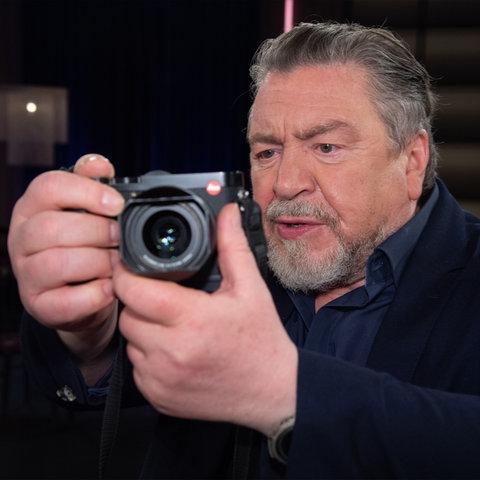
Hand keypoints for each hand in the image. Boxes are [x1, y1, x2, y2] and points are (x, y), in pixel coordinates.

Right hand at [8, 154, 124, 374]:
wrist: (81, 295)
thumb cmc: (85, 246)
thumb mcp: (86, 212)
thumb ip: (92, 186)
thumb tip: (100, 165)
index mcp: (33, 208)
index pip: (49, 186)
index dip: (87, 192)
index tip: (117, 204)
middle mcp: (22, 239)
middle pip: (53, 227)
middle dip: (98, 231)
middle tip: (119, 237)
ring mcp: (27, 275)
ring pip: (58, 263)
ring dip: (98, 262)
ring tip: (116, 263)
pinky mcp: (40, 305)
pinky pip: (67, 301)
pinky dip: (96, 294)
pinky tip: (110, 287)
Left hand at [114, 202, 297, 434]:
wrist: (272, 391)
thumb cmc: (261, 340)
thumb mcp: (250, 288)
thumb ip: (232, 246)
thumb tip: (227, 214)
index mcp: (192, 318)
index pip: (133, 290)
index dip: (126, 273)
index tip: (131, 267)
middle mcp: (171, 352)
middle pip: (127, 314)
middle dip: (138, 300)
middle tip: (162, 296)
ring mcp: (161, 379)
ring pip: (129, 341)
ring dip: (142, 328)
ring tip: (170, 323)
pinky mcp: (158, 397)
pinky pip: (136, 367)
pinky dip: (147, 355)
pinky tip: (172, 349)